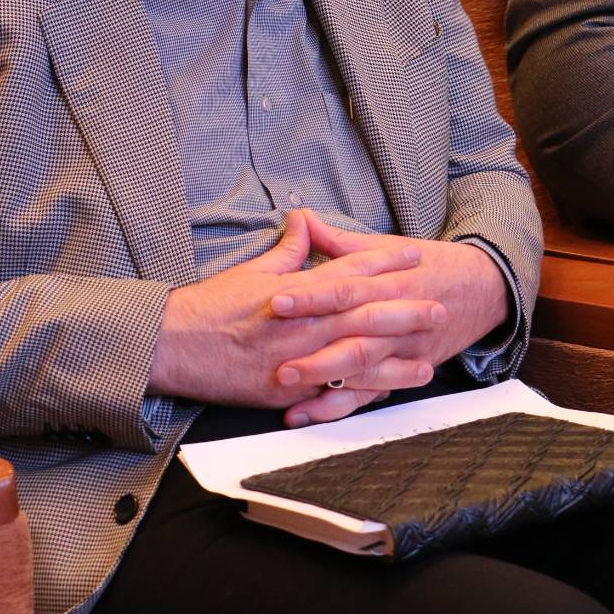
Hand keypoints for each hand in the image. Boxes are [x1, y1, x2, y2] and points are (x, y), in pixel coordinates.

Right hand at [148, 211, 442, 413]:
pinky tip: (389, 392)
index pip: (348, 271)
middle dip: (405, 308)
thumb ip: (288, 251)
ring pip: (357, 355)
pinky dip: (364, 392)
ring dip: (397, 355)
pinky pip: (333, 391)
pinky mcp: (288, 389)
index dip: (384, 263)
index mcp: (296, 290)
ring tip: (430, 355)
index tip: (414, 255)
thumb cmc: (209, 306)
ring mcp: (297, 358)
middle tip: (440, 303)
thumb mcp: (252, 270)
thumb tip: (306, 221)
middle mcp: (303, 323)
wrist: (174, 346)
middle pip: (364, 313)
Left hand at [272, 212, 509, 424]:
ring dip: (327, 384)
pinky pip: (373, 394)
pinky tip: (312, 413)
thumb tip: (302, 218)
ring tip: (290, 391)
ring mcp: (405, 350)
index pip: (346, 289)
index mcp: (390, 283)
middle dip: (316, 353)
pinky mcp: (407, 370)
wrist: (484, 289)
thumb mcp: (390, 247)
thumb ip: (342, 241)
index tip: (277, 301)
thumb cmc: (431, 264)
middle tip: (278, 363)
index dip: (312, 296)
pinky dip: (342, 406)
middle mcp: (398, 320)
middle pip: (355, 338)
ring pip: (364, 371)